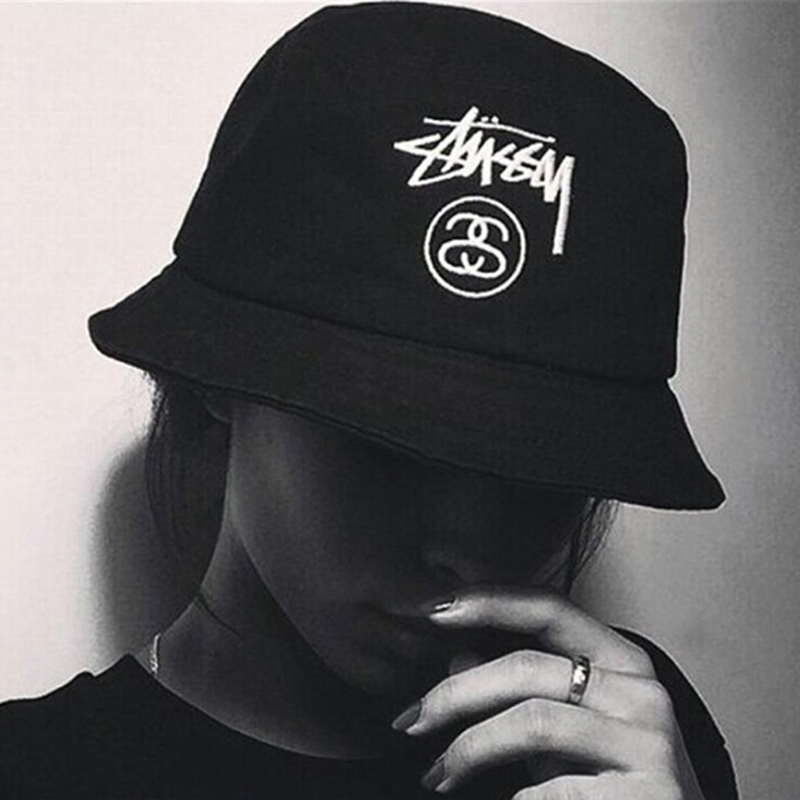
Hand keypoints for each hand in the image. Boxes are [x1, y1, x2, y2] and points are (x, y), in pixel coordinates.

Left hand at [392, 587, 705, 799]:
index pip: (548, 607)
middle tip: (410, 720)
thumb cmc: (612, 781)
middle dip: (454, 694)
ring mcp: (648, 745)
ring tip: (437, 775)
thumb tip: (457, 655)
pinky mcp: (644, 797)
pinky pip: (547, 789)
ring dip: (468, 750)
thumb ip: (519, 689)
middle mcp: (641, 692)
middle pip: (526, 668)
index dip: (487, 602)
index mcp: (622, 660)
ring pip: (532, 723)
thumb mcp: (565, 725)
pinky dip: (509, 798)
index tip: (432, 610)